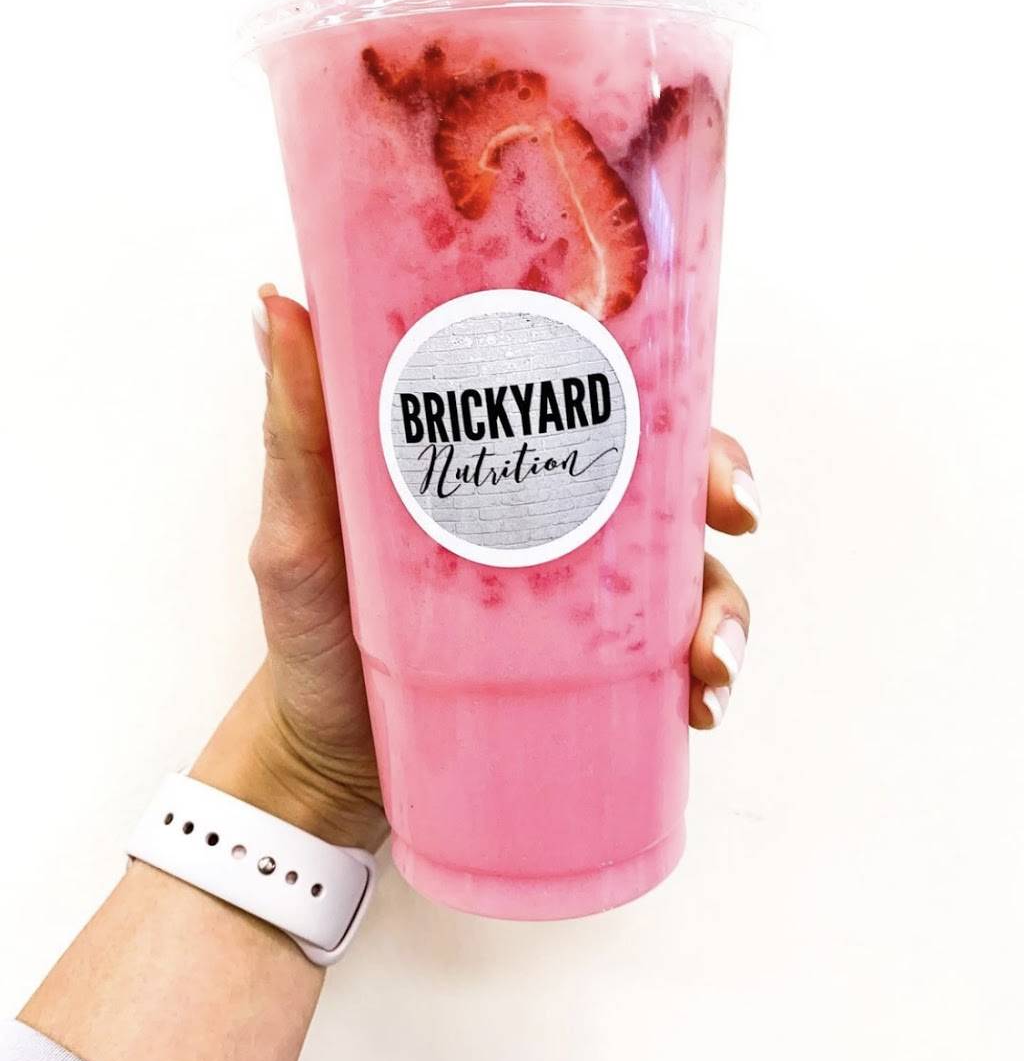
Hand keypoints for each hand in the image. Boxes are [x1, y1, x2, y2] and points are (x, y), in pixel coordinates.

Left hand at [194, 285, 756, 846]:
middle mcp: (555, 522)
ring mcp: (579, 601)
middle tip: (734, 525)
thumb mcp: (299, 529)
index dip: (676, 407)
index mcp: (504, 467)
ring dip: (726, 608)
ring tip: (710, 665)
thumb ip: (295, 429)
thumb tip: (277, 301)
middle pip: (671, 484)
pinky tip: (700, 705)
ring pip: (689, 577)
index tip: (703, 438)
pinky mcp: (586, 671)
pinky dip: (702, 678)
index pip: (603, 407)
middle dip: (725, 494)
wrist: (319, 759)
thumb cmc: (306, 634)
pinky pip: (666, 664)